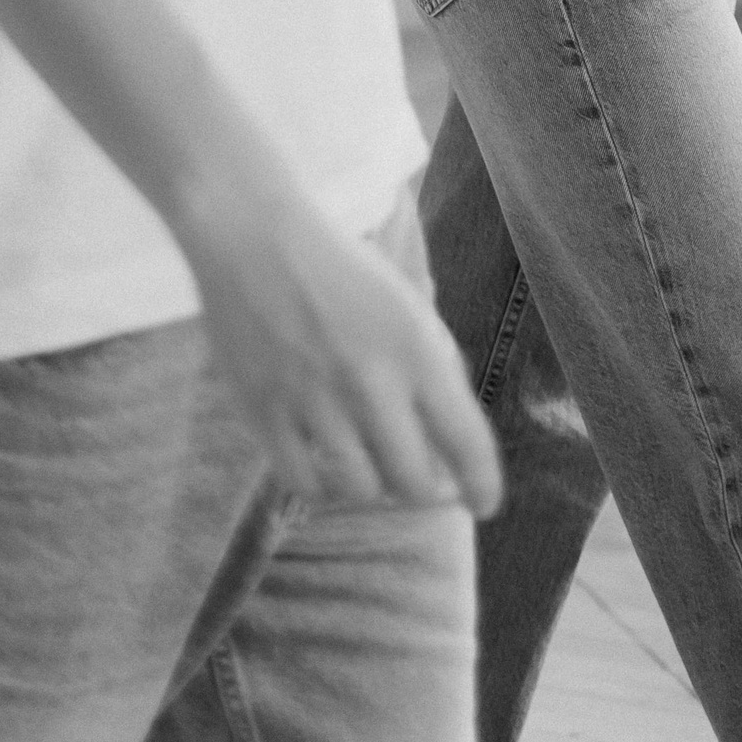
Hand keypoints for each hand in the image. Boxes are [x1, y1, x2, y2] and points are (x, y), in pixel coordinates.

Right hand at [183, 185, 504, 517]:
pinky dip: (323, 487)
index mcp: (415, 348)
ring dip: (376, 487)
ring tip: (375, 467)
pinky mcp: (263, 410)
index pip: (465, 440)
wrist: (256, 236)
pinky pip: (303, 482)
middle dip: (428, 491)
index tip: (485, 504)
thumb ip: (434, 371)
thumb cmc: (342, 272)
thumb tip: (453, 449)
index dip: (482, 485)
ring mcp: (312, 398)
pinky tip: (329, 469)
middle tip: (424, 483)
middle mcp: (368, 379)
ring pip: (361, 489)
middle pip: (413, 481)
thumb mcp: (407, 308)